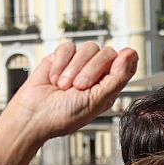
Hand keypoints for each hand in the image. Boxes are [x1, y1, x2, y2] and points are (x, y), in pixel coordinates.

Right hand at [1, 42, 137, 143]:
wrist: (33, 115)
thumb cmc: (63, 116)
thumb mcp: (97, 101)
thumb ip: (118, 77)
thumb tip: (131, 54)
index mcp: (109, 86)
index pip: (126, 63)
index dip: (124, 60)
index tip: (121, 60)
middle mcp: (95, 73)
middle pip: (107, 53)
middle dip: (92, 69)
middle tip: (79, 87)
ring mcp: (78, 64)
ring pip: (88, 48)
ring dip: (74, 68)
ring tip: (63, 86)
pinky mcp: (60, 58)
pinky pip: (68, 48)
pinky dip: (60, 64)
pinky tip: (54, 78)